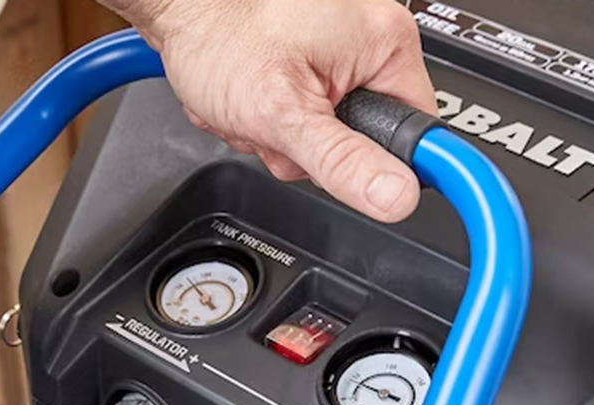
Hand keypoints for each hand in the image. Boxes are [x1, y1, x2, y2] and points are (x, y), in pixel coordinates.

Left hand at [114, 0, 436, 221]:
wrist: (180, 12)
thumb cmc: (221, 39)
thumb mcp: (285, 114)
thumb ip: (343, 162)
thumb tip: (396, 197)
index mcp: (386, 43)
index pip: (414, 133)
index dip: (375, 163)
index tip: (352, 171)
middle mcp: (369, 39)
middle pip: (363, 138)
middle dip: (310, 148)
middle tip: (276, 127)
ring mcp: (339, 49)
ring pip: (328, 132)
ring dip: (283, 136)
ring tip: (257, 108)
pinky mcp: (311, 60)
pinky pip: (306, 114)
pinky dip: (273, 118)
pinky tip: (253, 101)